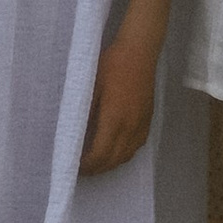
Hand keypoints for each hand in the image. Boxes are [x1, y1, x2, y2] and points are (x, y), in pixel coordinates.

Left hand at [79, 29, 158, 174]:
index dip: (87, 165)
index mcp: (114, 119)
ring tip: (96, 163)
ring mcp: (141, 124)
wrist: (139, 52)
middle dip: (97, 169)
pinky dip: (123, 154)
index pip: (100, 154)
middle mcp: (130, 127)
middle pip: (113, 160)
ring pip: (126, 156)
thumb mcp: (91, 86)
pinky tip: (114, 149)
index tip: (74, 166)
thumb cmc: (111, 65)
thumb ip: (85, 113)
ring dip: (110, 164)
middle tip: (81, 169)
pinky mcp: (148, 120)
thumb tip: (74, 135)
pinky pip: (136, 146)